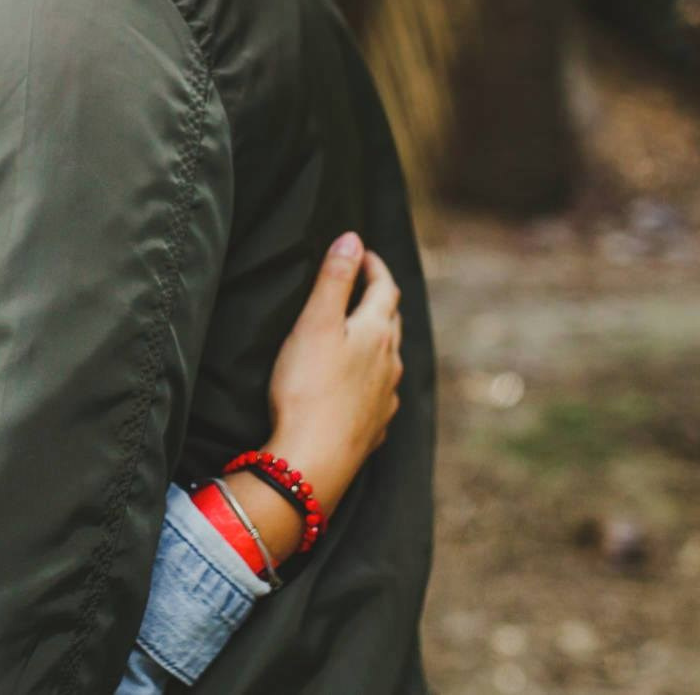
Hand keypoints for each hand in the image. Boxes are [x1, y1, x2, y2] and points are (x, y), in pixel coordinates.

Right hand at [224, 232, 402, 562]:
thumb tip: (353, 238)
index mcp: (376, 332)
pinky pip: (380, 394)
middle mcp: (390, 363)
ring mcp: (386, 397)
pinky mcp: (374, 427)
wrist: (313, 461)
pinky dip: (371, 379)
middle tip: (363, 286)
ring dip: (377, 340)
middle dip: (379, 299)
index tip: (362, 253)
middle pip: (392, 322)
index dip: (375, 266)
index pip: (385, 288)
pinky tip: (358, 386)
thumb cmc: (308, 388)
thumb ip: (334, 279)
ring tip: (359, 334)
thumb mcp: (315, 323)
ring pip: (389, 359)